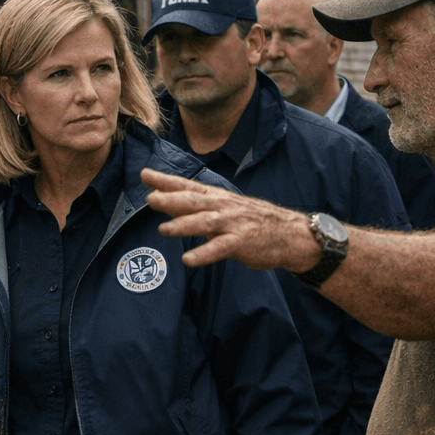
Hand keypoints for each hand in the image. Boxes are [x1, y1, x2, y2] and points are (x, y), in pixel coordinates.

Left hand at [141, 168, 318, 271]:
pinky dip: (204, 254)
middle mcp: (223, 207)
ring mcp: (233, 224)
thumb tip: (165, 202)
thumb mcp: (225, 209)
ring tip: (163, 230)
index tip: (145, 174)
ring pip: (205, 222)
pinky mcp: (242, 242)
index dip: (166, 180)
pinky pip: (220, 248)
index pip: (188, 185)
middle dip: (171, 199)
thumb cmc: (253, 221)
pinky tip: (188, 260)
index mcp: (217, 198)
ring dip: (183, 225)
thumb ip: (197, 207)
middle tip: (150, 199)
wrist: (290, 234)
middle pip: (193, 200)